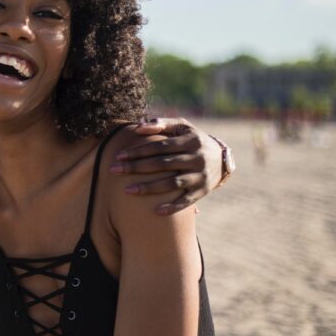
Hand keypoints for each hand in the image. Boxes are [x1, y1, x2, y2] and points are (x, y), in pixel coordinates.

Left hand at [110, 117, 224, 214]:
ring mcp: (200, 176)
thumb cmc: (193, 139)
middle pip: (162, 164)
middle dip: (137, 167)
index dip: (138, 151)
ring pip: (172, 184)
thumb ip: (161, 123)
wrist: (222, 158)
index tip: (119, 156)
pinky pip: (187, 202)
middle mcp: (196, 158)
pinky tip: (155, 211)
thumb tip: (138, 127)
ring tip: (128, 190)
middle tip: (114, 171)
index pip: (159, 146)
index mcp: (190, 141)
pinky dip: (172, 207)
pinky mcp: (203, 191)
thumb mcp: (182, 127)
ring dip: (149, 188)